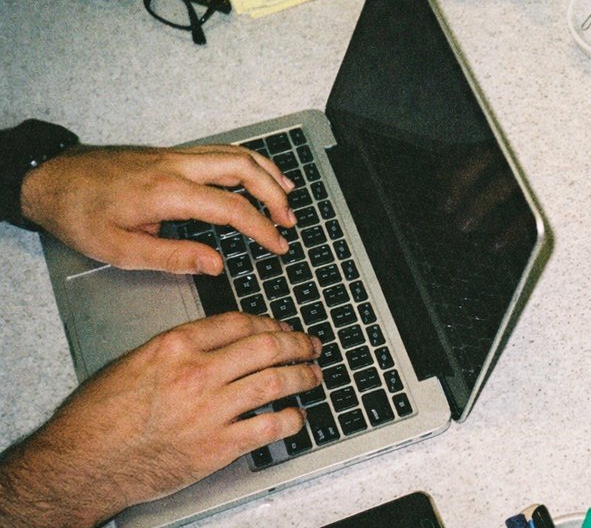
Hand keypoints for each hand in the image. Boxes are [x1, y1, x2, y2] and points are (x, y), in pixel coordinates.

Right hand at [0, 313, 321, 526]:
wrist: (82, 463)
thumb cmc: (98, 417)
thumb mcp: (134, 363)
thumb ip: (177, 350)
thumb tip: (216, 344)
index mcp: (175, 345)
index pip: (239, 322)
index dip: (268, 322)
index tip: (279, 327)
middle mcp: (198, 372)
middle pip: (266, 347)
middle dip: (297, 343)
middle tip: (310, 345)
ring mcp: (211, 409)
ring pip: (276, 382)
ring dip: (304, 376)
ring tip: (314, 374)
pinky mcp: (218, 445)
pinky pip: (270, 427)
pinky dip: (292, 419)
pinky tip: (297, 416)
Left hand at [20, 144, 295, 274]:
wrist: (50, 178)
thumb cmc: (79, 214)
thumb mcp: (120, 249)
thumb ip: (173, 257)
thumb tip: (215, 264)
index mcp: (168, 193)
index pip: (232, 208)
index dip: (262, 228)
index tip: (278, 245)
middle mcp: (177, 167)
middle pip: (244, 168)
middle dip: (275, 194)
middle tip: (290, 220)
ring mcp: (176, 155)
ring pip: (236, 153)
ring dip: (267, 173)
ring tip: (287, 195)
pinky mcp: (171, 154)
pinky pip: (220, 152)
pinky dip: (247, 162)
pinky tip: (255, 175)